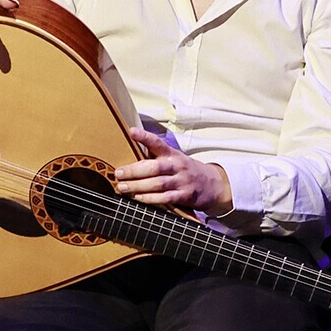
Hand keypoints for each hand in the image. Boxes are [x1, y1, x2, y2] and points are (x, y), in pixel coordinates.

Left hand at [115, 127, 232, 213]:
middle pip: (154, 167)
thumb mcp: (173, 158)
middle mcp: (177, 165)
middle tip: (118, 173)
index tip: (131, 131)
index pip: (157, 142)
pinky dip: (150, 198)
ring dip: (138, 186)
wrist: (212, 184)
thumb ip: (155, 157)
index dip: (144, 136)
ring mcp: (182, 181)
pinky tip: (138, 198)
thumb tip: (128, 154)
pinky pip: (165, 198)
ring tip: (123, 187)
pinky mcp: (185, 195)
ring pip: (158, 183)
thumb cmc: (184, 170)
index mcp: (172, 153)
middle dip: (134, 170)